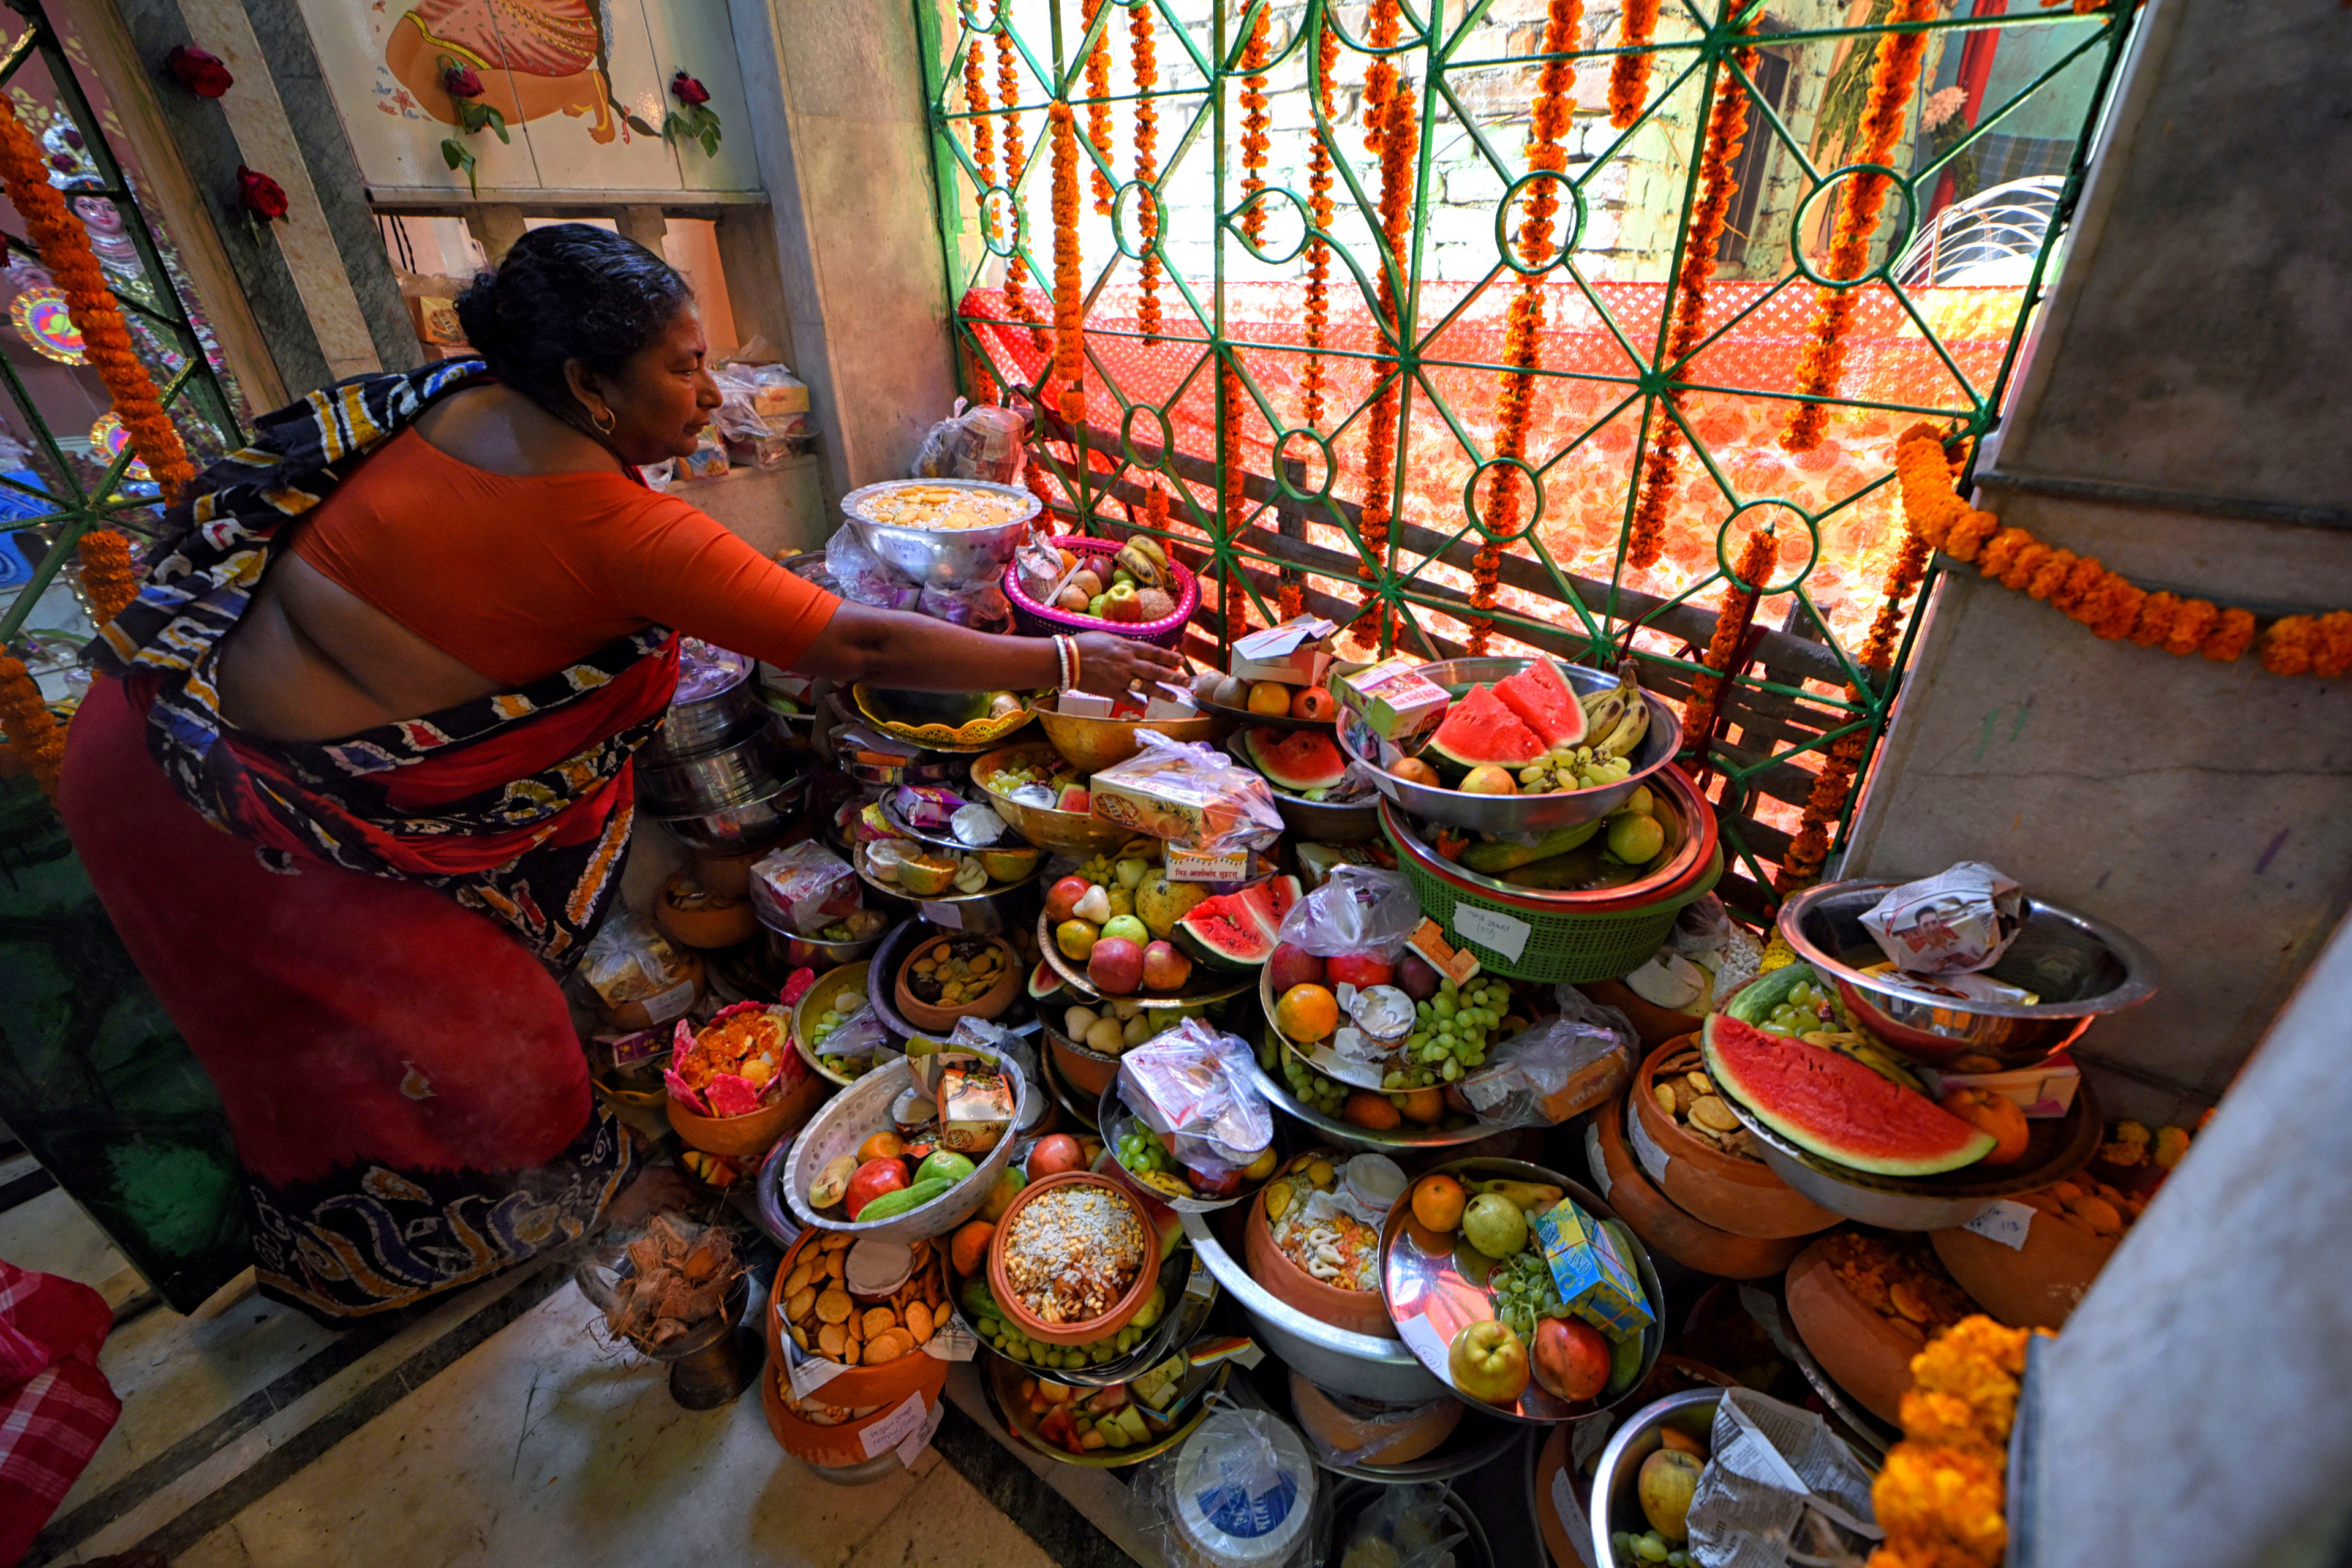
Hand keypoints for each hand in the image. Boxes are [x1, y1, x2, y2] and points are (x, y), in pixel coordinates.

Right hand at [1071, 631, 1187, 696]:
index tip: (1182, 661)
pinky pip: (1128, 699)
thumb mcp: (1108, 637)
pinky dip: (1138, 703)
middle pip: (1156, 671)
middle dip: (1173, 677)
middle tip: (1187, 682)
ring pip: (1146, 687)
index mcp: (1127, 647)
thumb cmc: (1085, 644)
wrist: (1067, 659)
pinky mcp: (1111, 691)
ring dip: (1162, 692)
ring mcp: (1120, 678)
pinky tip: (1145, 706)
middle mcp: (1127, 663)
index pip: (1154, 652)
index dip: (1170, 657)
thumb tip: (1138, 648)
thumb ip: (1125, 644)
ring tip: (1174, 697)